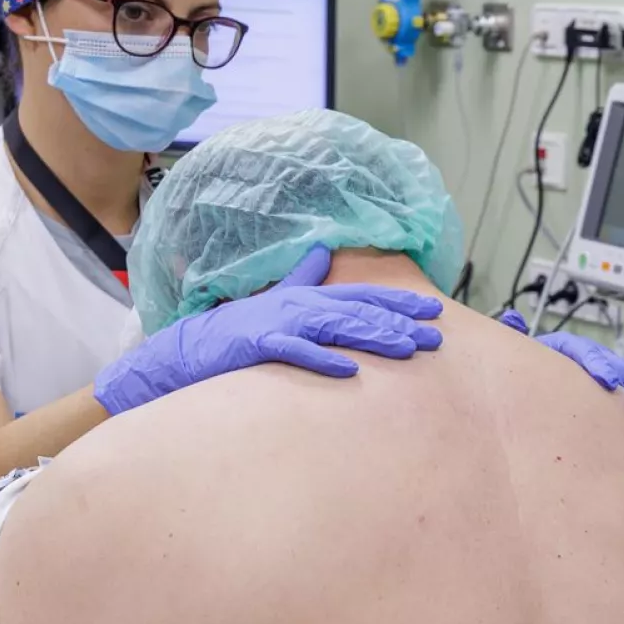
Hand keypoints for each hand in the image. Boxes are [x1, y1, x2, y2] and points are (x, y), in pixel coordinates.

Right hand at [95, 244, 444, 414]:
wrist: (188, 349)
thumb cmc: (236, 331)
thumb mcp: (275, 302)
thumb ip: (302, 278)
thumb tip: (324, 251)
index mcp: (306, 298)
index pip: (361, 297)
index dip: (398, 303)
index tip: (433, 312)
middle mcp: (297, 306)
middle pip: (357, 311)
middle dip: (399, 321)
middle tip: (435, 336)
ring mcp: (279, 324)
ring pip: (334, 328)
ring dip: (372, 337)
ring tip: (406, 348)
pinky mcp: (258, 346)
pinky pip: (295, 353)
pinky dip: (322, 360)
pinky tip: (350, 372)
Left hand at [498, 309, 623, 419]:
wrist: (536, 385)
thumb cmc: (527, 371)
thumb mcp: (518, 355)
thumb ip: (515, 339)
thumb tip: (512, 319)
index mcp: (568, 351)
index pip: (584, 353)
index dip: (598, 364)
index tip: (609, 382)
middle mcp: (591, 360)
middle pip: (618, 365)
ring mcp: (607, 375)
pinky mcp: (618, 395)